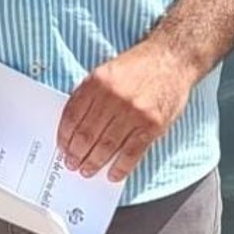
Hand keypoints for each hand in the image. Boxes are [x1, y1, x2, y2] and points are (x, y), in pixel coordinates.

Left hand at [57, 38, 198, 182]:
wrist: (172, 58)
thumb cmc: (138, 66)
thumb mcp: (106, 71)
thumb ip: (90, 94)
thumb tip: (74, 124)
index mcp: (97, 82)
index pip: (72, 115)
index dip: (64, 135)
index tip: (61, 147)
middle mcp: (113, 97)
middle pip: (87, 133)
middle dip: (76, 153)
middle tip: (71, 163)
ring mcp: (134, 113)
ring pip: (107, 145)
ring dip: (94, 162)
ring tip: (86, 171)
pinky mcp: (152, 125)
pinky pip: (132, 152)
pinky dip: (121, 167)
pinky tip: (113, 174)